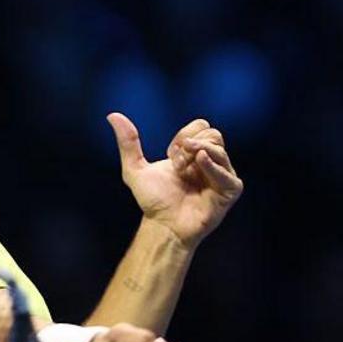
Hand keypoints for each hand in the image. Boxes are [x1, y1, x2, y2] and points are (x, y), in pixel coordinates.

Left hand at [108, 112, 242, 248]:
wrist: (163, 226)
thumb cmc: (153, 202)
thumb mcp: (135, 169)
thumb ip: (128, 143)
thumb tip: (112, 115)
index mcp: (193, 154)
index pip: (201, 126)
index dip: (184, 135)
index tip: (170, 155)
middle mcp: (209, 163)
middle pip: (213, 134)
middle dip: (191, 143)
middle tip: (177, 162)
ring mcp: (221, 176)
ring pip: (219, 148)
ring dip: (198, 152)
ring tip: (184, 169)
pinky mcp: (229, 191)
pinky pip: (228, 172)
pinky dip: (213, 167)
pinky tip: (199, 165)